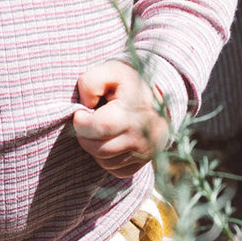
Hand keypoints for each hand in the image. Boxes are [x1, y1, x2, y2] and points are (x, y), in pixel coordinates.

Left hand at [72, 60, 169, 177]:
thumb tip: (86, 106)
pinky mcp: (144, 163)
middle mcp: (143, 137)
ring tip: (100, 129)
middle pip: (99, 149)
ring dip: (95, 147)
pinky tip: (110, 140)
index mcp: (134, 113)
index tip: (81, 113)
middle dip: (85, 136)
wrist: (160, 96)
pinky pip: (115, 170)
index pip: (99, 126)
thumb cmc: (130, 82)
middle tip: (88, 121)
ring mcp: (146, 153)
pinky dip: (107, 159)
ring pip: (105, 162)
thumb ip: (92, 82)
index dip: (81, 121)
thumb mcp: (111, 70)